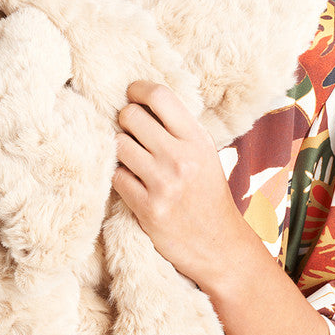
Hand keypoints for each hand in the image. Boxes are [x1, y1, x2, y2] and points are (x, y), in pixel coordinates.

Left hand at [111, 79, 249, 291]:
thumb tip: (141, 99)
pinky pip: (116, 176)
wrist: (218, 244)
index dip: (137, 89)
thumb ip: (178, 128)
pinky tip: (134, 183)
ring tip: (134, 159)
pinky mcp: (147, 207)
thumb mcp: (204, 153)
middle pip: (130, 116)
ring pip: (118, 145)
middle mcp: (180, 157)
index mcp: (196, 139)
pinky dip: (120, 177)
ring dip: (121, 150)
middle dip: (125, 121)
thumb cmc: (207, 193)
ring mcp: (162, 183)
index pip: (159, 96)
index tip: (131, 94)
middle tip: (132, 132)